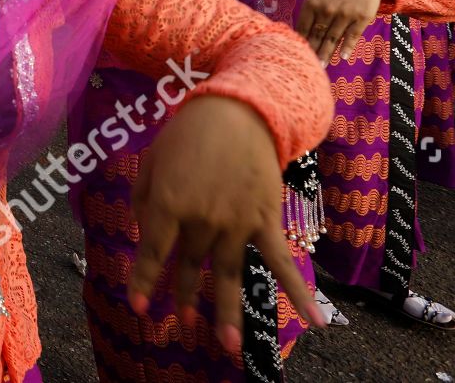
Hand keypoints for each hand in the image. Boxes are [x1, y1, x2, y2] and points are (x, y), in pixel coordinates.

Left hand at [132, 95, 321, 351]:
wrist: (237, 109)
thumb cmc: (186, 134)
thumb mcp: (152, 160)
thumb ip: (145, 200)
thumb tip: (146, 233)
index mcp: (169, 202)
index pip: (153, 251)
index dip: (144, 281)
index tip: (139, 307)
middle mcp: (202, 218)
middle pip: (191, 266)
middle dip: (184, 297)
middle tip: (179, 324)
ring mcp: (236, 222)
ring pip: (230, 274)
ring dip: (227, 311)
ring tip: (228, 345)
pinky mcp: (266, 220)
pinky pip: (281, 262)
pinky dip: (300, 292)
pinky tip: (316, 321)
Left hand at [295, 0, 393, 62]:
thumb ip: (311, 12)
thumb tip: (302, 33)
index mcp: (312, 3)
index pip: (304, 28)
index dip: (300, 43)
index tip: (297, 54)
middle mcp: (327, 9)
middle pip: (317, 36)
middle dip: (312, 52)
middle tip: (309, 66)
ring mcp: (345, 14)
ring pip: (333, 38)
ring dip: (327, 53)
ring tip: (322, 66)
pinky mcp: (361, 17)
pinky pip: (352, 35)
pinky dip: (347, 47)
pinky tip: (343, 57)